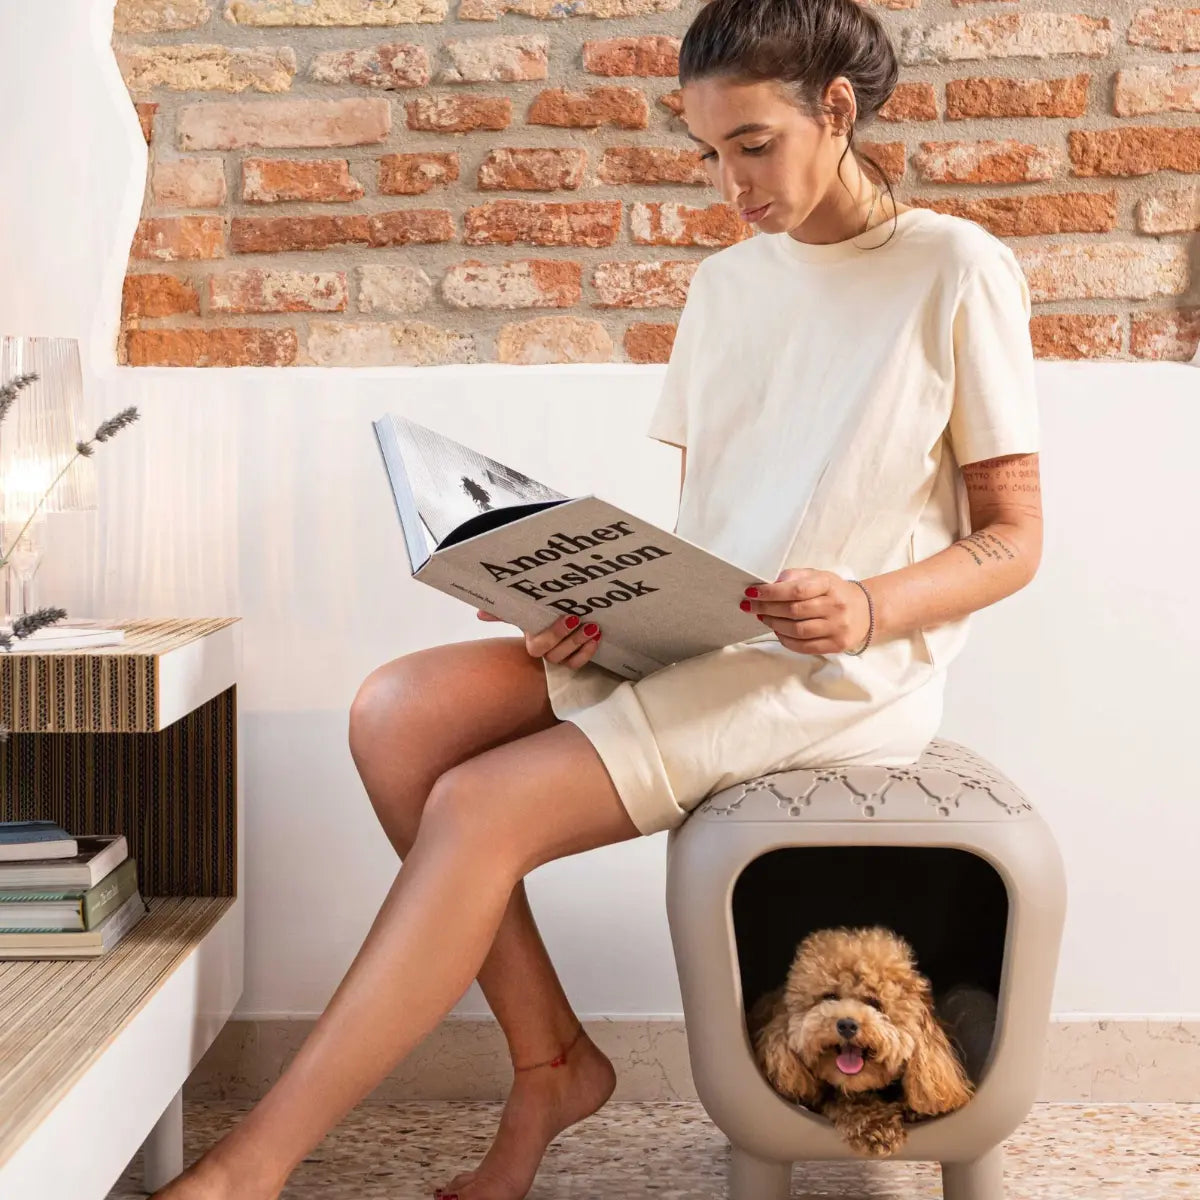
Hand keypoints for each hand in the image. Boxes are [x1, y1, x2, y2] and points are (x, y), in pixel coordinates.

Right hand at [477, 609, 601, 669]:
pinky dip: (587, 652)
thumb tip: (479, 613)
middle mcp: (545, 652)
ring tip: (593, 628)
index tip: (570, 616)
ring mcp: (560, 657)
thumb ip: (503, 611)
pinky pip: (578, 664)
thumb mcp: (523, 607)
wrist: (558, 613)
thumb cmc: (538, 613)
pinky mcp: (573, 658)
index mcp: (532, 639)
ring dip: (580, 644)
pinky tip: (596, 638)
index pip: (538, 647)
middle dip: (569, 638)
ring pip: (567, 660)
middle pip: (554, 655)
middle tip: (581, 619)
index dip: (554, 635)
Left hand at [741, 568, 870, 655]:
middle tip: (751, 605)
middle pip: (793, 611)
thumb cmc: (835, 592)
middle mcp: (836, 607)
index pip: (796, 590)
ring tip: (763, 617)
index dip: (771, 592)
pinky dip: (786, 640)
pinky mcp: (836, 645)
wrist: (866, 611)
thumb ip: (796, 576)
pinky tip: (778, 631)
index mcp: (830, 585)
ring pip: (797, 630)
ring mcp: (837, 628)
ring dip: (774, 624)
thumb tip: (772, 583)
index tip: (752, 592)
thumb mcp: (819, 576)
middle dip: (767, 608)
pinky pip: (804, 647)